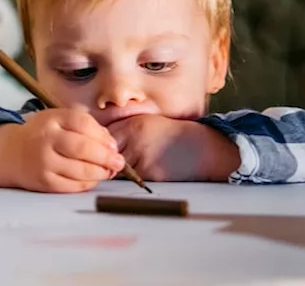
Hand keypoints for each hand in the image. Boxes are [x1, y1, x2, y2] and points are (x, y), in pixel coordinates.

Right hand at [0, 108, 124, 192]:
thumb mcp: (58, 121)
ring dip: (101, 173)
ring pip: (82, 170)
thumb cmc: (42, 136)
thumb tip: (111, 146)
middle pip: (84, 148)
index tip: (113, 145)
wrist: (11, 153)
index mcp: (51, 119)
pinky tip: (91, 178)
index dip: (103, 136)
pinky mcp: (45, 182)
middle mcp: (45, 139)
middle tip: (119, 163)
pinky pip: (75, 186)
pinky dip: (88, 183)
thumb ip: (85, 127)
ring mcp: (44, 162)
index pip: (83, 123)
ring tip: (107, 171)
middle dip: (107, 157)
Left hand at [108, 114, 239, 181]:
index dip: (102, 148)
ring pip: (118, 170)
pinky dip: (138, 179)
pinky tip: (150, 173)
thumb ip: (124, 132)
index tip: (106, 153)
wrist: (204, 148)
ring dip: (123, 172)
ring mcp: (141, 155)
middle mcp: (134, 138)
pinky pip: (134, 179)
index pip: (103, 139)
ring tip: (137, 167)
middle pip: (107, 155)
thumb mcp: (147, 124)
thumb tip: (101, 147)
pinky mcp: (151, 171)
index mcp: (132, 125)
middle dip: (108, 162)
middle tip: (115, 165)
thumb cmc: (175, 136)